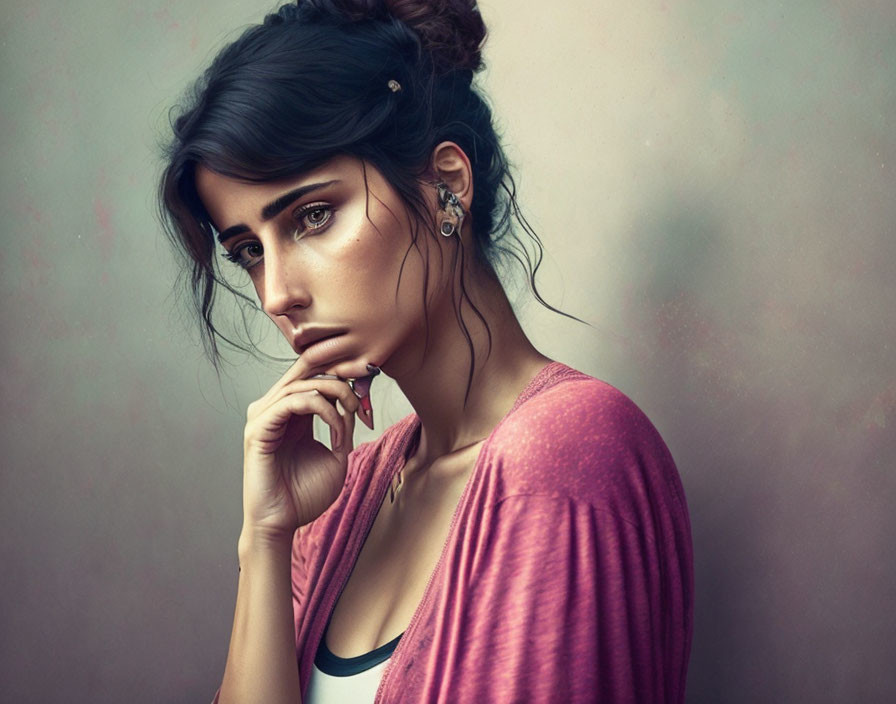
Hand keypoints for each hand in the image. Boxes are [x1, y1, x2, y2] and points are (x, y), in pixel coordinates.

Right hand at [239, 356, 373, 543]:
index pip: (313, 377)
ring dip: (334, 393)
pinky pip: (292, 402)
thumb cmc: (305, 496)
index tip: (367, 391)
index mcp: (289, 413)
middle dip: (339, 378)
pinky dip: (321, 409)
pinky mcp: (258, 428)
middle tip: (361, 396)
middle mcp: (273, 409)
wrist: (282, 525)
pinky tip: (336, 425)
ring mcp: (262, 417)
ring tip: (352, 411)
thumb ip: (343, 425)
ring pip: (301, 383)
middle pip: (306, 371)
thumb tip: (354, 400)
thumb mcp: (337, 455)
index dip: (341, 377)